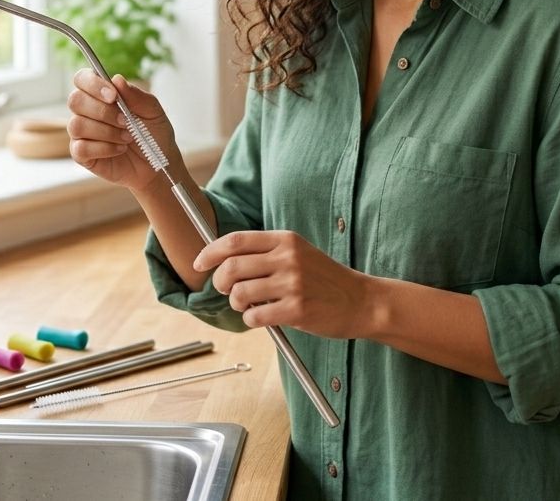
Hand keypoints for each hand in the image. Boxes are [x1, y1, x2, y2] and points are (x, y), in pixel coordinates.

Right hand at [67, 71, 180, 191]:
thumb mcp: (152, 110)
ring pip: (77, 125)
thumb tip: (116, 79)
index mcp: (100, 94)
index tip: (113, 95)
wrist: (157, 164)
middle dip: (103, 111)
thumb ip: (136, 95)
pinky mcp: (82, 155)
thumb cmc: (153, 133)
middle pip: (75, 100)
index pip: (82, 79)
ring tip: (127, 137)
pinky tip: (119, 149)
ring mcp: (81, 133)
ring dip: (106, 131)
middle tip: (125, 121)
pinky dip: (104, 148)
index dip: (93, 84)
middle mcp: (86, 111)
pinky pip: (81, 148)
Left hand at [193, 230, 372, 338]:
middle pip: (232, 267)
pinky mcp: (297, 309)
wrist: (361, 300)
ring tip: (248, 306)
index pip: (235, 240)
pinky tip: (262, 318)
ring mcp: (292, 283)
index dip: (210, 252)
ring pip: (240, 293)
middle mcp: (287, 257)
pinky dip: (252, 320)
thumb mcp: (298, 253)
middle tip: (227, 291)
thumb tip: (224, 260)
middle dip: (220, 283)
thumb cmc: (324, 279)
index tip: (199, 264)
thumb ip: (266, 253)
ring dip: (236, 304)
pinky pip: (256, 316)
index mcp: (285, 239)